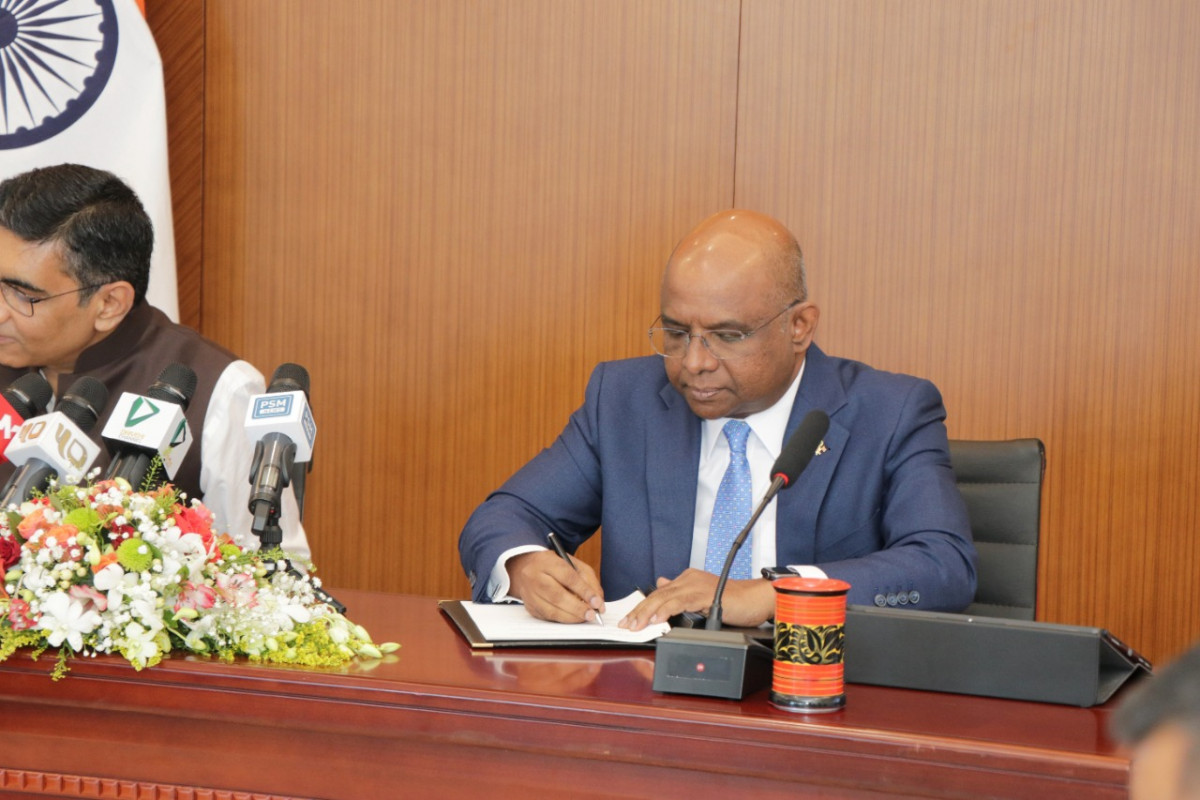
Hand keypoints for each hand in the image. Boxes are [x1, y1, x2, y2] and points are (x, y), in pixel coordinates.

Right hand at [507, 549, 605, 623]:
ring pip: (551, 610)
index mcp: (547, 562)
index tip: (596, 602)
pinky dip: (563, 620)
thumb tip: (598, 602)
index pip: (567, 577)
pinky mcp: (530, 607)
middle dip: (578, 608)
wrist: (525, 568)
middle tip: (592, 614)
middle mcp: (534, 577)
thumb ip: (588, 580)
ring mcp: (530, 594)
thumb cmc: (554, 566)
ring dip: (572, 617)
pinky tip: (573, 618)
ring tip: (585, 618)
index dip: (584, 591)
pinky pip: (548, 617)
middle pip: (557, 596)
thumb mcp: (573, 564)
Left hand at [618, 569, 775, 630]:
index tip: (629, 620)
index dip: (642, 607)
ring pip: (665, 598)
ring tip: (636, 625)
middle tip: (627, 625)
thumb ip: (682, 594)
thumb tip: (661, 584)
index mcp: (687, 580)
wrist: (757, 600)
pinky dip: (666, 611)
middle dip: (640, 611)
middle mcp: (689, 579)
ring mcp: (697, 585)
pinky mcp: (705, 594)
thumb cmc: (734, 602)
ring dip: (648, 613)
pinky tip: (657, 619)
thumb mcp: (703, 598)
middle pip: (658, 595)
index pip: (659, 593)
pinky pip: (680, 602)